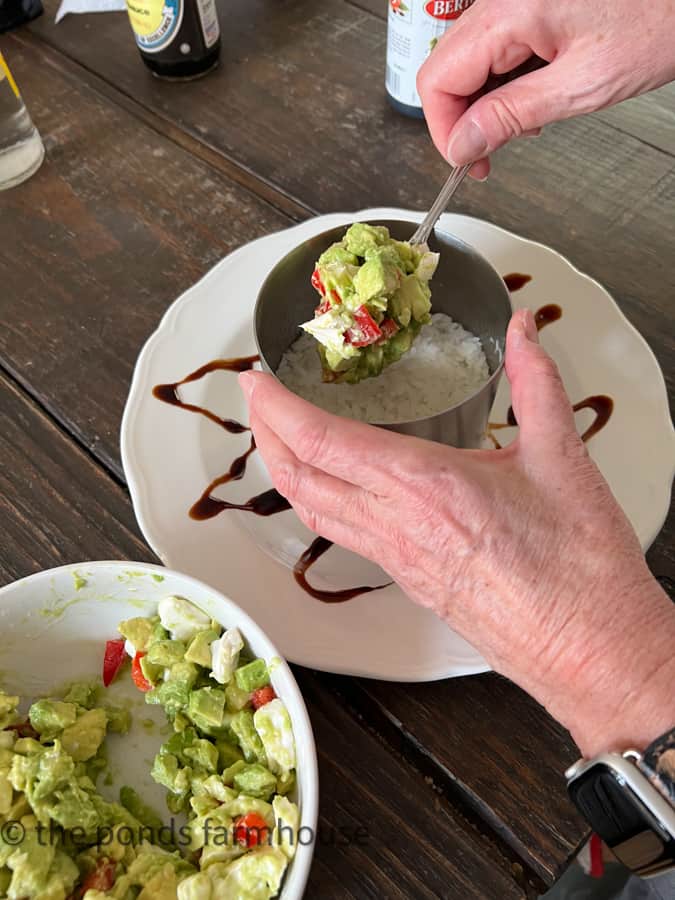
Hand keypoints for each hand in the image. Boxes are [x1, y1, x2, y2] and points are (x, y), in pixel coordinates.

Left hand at [240, 310, 674, 755]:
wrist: (590, 650)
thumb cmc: (580, 567)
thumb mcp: (561, 458)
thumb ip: (536, 382)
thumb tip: (523, 331)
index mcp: (426, 486)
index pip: (323, 442)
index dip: (277, 408)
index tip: (256, 380)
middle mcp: (398, 525)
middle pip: (301, 478)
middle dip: (266, 435)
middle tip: (258, 401)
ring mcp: (398, 560)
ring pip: (315, 512)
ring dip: (286, 471)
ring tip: (279, 439)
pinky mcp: (409, 582)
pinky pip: (344, 536)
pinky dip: (319, 502)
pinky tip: (332, 489)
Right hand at [417, 0, 674, 177]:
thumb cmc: (659, 19)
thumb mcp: (581, 85)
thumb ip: (512, 114)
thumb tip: (462, 143)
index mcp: (510, 11)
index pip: (438, 79)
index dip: (445, 130)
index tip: (467, 160)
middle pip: (446, 68)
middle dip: (460, 120)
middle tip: (486, 156)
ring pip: (468, 60)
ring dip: (484, 102)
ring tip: (522, 125)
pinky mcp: (531, 2)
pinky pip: (496, 45)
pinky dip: (505, 80)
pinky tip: (533, 96)